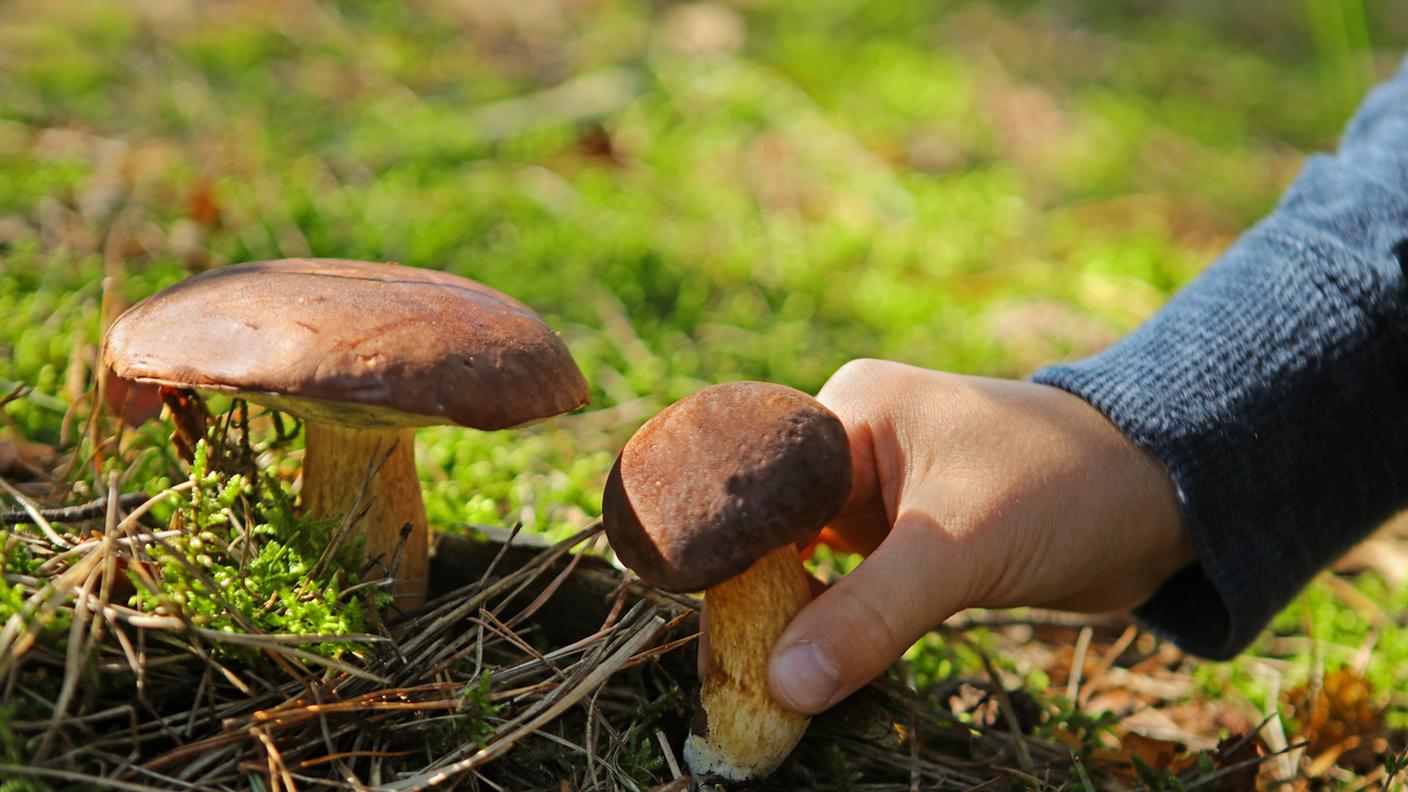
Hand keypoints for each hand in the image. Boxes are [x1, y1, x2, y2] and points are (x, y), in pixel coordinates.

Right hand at [765, 359, 1191, 713]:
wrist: (1168, 500)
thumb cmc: (1064, 489)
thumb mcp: (957, 548)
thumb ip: (869, 614)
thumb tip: (781, 685)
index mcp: (853, 412)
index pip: (761, 489)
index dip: (729, 559)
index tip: (708, 631)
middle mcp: (858, 447)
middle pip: (777, 531)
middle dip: (757, 600)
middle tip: (729, 675)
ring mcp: (885, 496)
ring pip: (812, 567)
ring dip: (797, 621)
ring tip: (759, 682)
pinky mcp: (914, 540)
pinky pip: (855, 590)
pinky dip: (839, 628)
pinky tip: (815, 669)